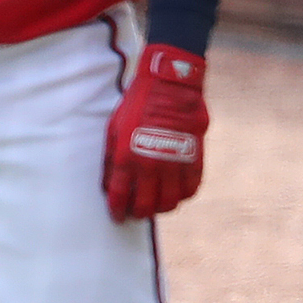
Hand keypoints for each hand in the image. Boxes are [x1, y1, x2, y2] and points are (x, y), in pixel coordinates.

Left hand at [104, 44, 207, 221]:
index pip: (119, 196)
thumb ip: (110, 158)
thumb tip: (108, 183)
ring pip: (170, 203)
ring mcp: (174, 164)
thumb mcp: (113, 129)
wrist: (169, 86)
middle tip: (137, 211)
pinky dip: (183, 195)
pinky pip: (190, 189)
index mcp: (126, 158)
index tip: (117, 216)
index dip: (117, 211)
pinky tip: (176, 192)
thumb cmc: (137, 105)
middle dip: (139, 213)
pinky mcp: (194, 158)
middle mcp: (150, 165)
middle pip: (146, 205)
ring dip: (161, 208)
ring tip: (156, 204)